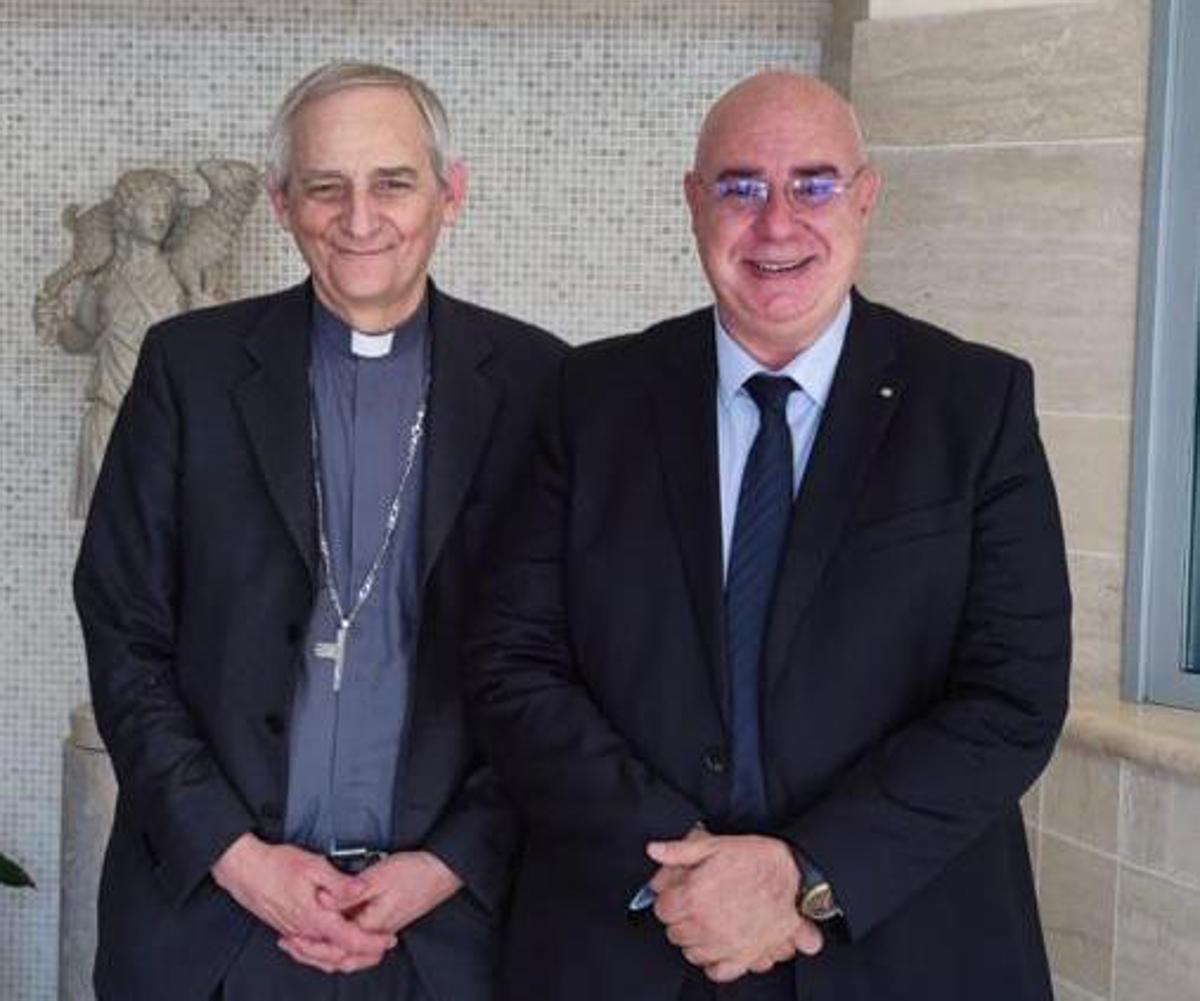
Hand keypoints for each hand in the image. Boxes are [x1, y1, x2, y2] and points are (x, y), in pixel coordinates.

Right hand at [211, 833, 395, 973]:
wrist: (244, 870)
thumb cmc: (276, 865)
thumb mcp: (314, 866)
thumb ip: (340, 882)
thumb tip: (363, 888)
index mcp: (315, 918)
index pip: (350, 940)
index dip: (373, 942)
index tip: (389, 939)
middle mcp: (304, 931)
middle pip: (338, 955)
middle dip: (364, 953)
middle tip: (383, 946)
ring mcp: (294, 933)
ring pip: (323, 955)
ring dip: (346, 954)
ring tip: (365, 947)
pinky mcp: (287, 929)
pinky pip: (310, 949)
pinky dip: (326, 951)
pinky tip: (332, 944)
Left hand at [280, 850, 462, 974]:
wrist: (443, 871)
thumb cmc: (415, 872)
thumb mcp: (379, 876)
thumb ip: (350, 891)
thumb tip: (324, 901)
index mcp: (372, 924)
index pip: (335, 944)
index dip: (310, 942)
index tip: (290, 935)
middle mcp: (376, 932)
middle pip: (341, 958)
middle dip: (314, 954)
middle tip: (291, 944)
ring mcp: (382, 929)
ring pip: (350, 954)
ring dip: (326, 951)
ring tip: (305, 943)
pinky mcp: (387, 921)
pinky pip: (358, 943)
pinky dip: (341, 943)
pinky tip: (334, 932)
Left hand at [646, 832, 822, 981]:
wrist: (795, 876)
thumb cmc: (757, 859)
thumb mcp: (715, 845)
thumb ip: (679, 850)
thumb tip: (655, 850)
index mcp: (694, 897)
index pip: (661, 908)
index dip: (668, 897)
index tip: (676, 892)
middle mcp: (706, 925)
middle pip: (674, 932)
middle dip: (680, 917)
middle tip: (692, 904)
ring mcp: (725, 945)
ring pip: (692, 953)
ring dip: (694, 939)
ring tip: (705, 922)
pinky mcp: (744, 957)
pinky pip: (717, 971)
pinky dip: (714, 962)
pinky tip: (717, 945)